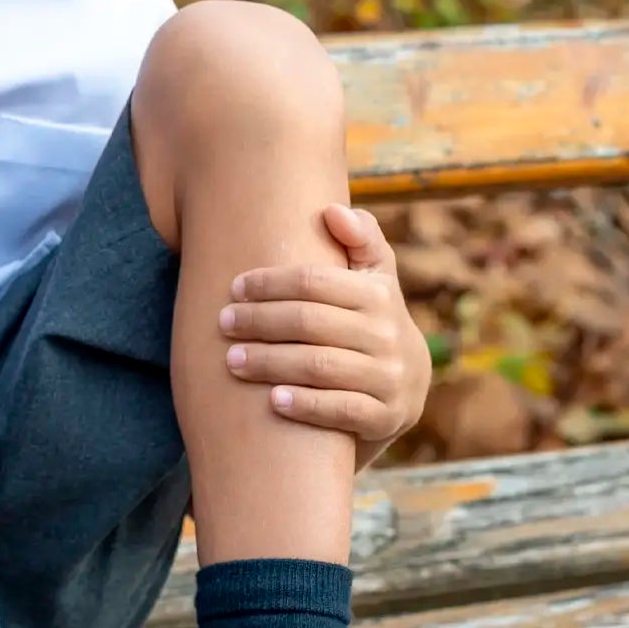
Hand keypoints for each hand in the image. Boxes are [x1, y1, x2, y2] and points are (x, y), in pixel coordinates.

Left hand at [219, 203, 430, 470]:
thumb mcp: (375, 278)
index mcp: (379, 293)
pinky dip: (306, 405)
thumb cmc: (372, 321)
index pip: (315, 281)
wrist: (406, 389)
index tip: (235, 288)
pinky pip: (341, 410)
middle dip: (260, 321)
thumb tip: (332, 210)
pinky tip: (272, 401)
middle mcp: (387, 334)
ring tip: (232, 360)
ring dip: (270, 362)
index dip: (270, 283)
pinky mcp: (384, 416)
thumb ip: (360, 240)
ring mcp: (388, 377)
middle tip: (222, 323)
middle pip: (310, 322)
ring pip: (320, 366)